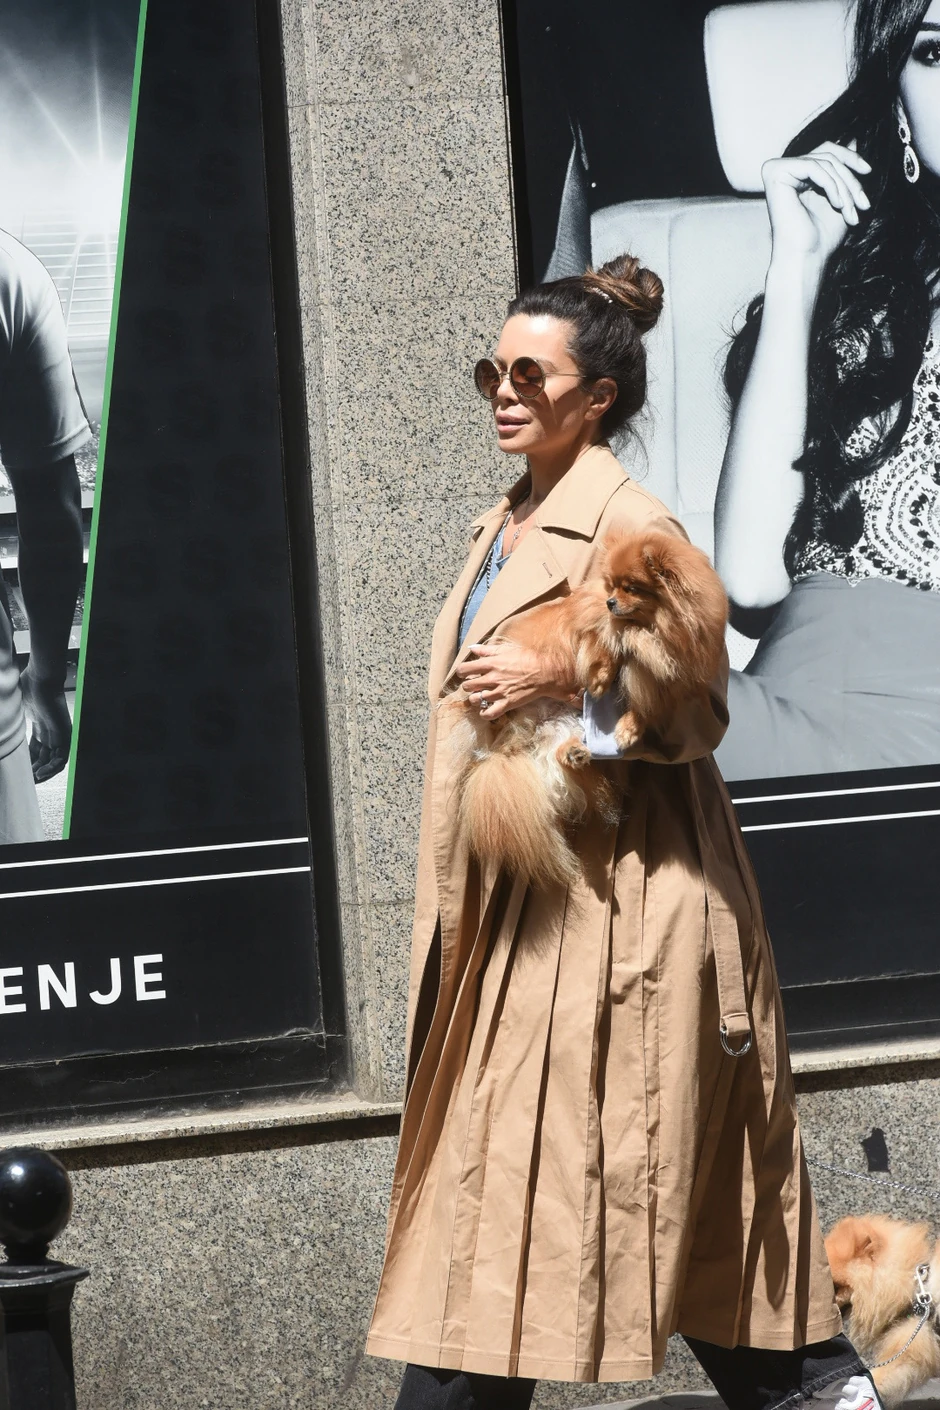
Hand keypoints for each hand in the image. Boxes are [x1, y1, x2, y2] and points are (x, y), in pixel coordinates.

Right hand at [20, 666, 71, 781]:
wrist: (40, 679)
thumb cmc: (28, 687)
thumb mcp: (16, 709)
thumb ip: (10, 720)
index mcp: (41, 727)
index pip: (37, 751)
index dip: (28, 762)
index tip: (18, 771)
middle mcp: (51, 733)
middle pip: (45, 758)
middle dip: (35, 771)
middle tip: (25, 780)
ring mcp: (60, 734)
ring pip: (55, 761)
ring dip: (44, 773)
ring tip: (33, 780)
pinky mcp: (65, 735)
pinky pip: (62, 758)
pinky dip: (52, 768)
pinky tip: (40, 773)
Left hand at [455, 641, 579, 720]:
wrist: (544, 672)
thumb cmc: (526, 658)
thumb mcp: (506, 649)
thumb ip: (487, 650)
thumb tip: (472, 648)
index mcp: (490, 664)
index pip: (464, 669)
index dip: (461, 671)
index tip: (464, 672)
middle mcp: (491, 679)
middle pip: (467, 686)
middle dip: (468, 685)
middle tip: (474, 684)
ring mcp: (498, 692)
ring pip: (475, 699)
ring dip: (475, 698)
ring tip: (480, 696)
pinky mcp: (507, 703)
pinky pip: (489, 713)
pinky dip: (484, 713)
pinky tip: (485, 709)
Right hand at [762, 142, 870, 271]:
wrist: (807, 258)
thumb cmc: (822, 236)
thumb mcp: (841, 196)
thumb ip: (843, 169)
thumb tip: (853, 137)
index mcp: (797, 174)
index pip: (827, 151)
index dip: (850, 158)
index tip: (868, 172)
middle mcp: (785, 169)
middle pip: (828, 153)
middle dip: (849, 177)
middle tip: (862, 203)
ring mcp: (778, 170)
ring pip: (824, 161)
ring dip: (844, 187)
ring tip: (850, 212)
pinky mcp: (775, 173)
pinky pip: (814, 167)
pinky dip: (831, 185)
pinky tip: (836, 205)